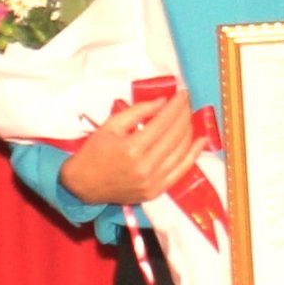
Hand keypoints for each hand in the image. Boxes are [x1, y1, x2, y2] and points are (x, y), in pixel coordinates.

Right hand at [64, 94, 204, 207]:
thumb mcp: (111, 125)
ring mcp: (153, 182)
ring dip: (189, 130)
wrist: (84, 185)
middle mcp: (146, 166)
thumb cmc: (95, 152)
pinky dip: (193, 155)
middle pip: (176, 135)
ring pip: (182, 152)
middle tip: (186, 102)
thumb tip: (163, 101)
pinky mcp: (156, 191)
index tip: (183, 93)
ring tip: (189, 116)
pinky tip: (200, 141)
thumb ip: (138, 111)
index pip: (164, 122)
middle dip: (184, 114)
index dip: (176, 105)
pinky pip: (181, 171)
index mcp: (133, 148)